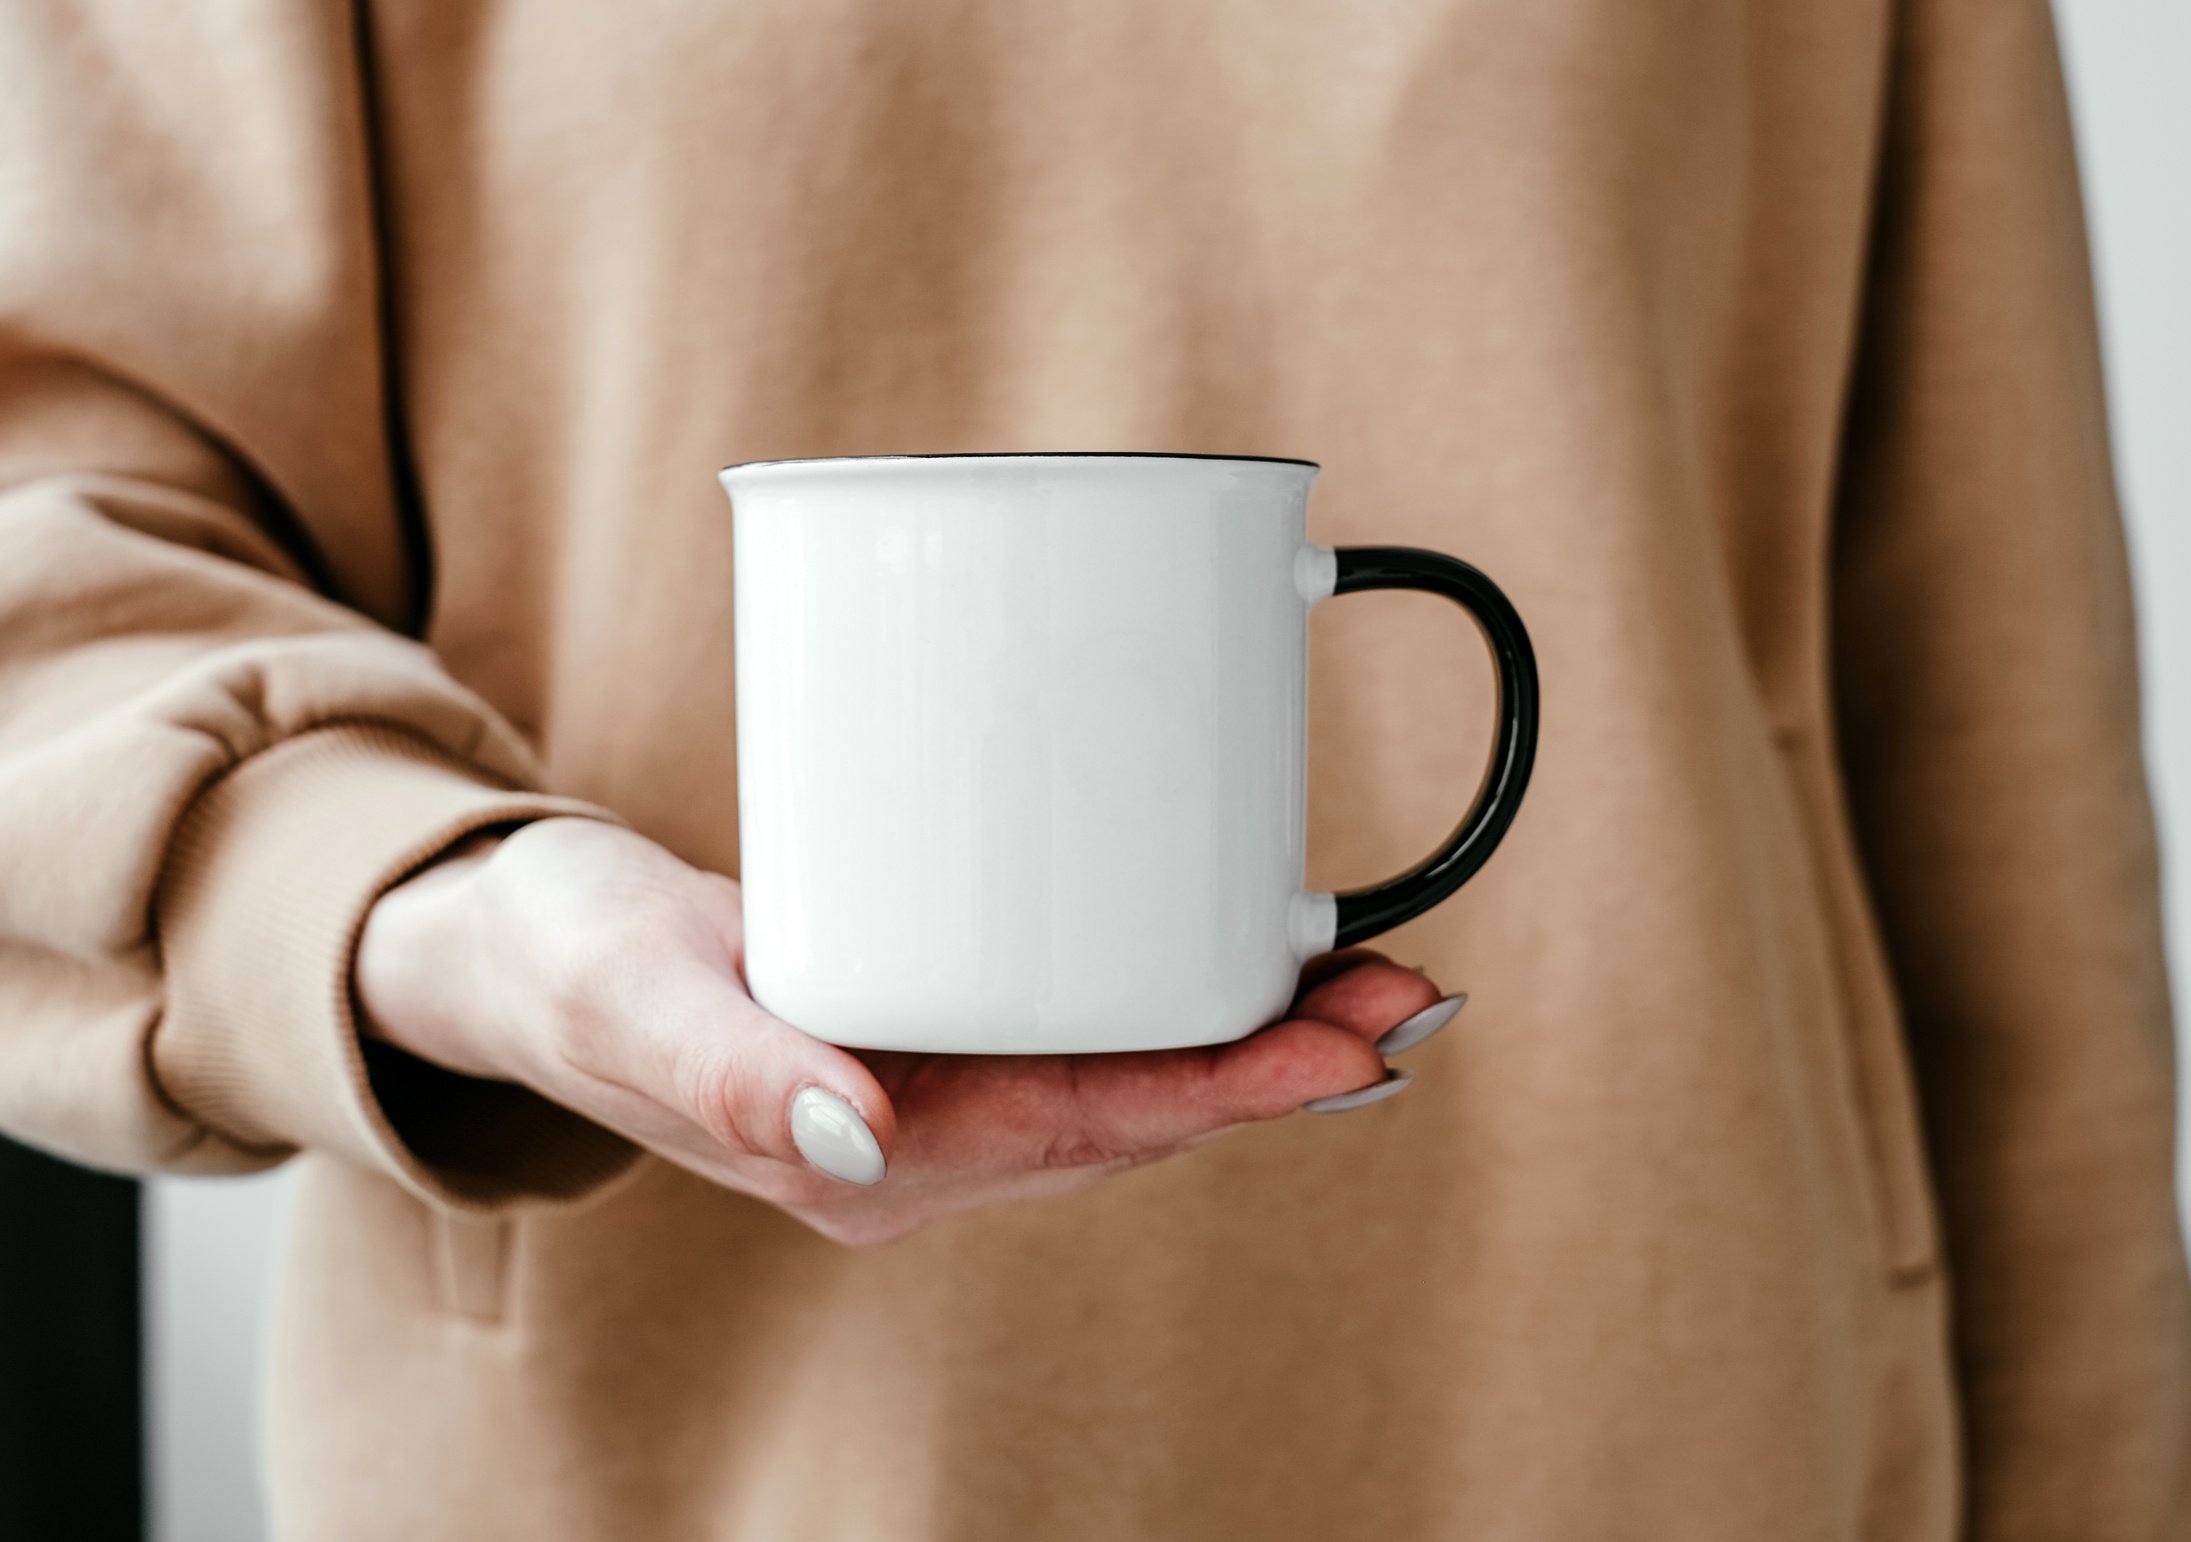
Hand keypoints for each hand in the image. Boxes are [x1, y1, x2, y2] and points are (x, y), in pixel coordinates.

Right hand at [353, 819, 1461, 1244]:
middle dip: (1280, 1069)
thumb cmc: (564, 965)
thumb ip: (739, 1073)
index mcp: (864, 1164)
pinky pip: (1076, 1041)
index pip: (1086, 1129)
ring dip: (1248, 1044)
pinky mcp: (922, 1045)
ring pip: (1123, 1087)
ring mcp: (924, 1106)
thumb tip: (861, 1138)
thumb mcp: (634, 999)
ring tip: (1368, 983)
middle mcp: (916, 1153)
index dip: (1229, 1091)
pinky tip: (1229, 965)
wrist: (510, 951)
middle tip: (1408, 994)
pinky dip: (1170, 1010)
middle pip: (1135, 1117)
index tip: (1350, 1043)